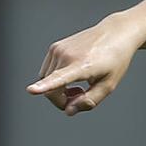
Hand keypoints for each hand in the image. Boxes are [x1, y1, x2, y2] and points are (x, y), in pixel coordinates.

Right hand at [26, 13, 144, 115]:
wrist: (115, 33)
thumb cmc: (115, 60)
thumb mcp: (108, 85)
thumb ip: (89, 101)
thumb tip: (68, 111)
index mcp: (82, 66)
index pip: (59, 78)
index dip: (44, 87)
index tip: (30, 90)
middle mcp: (67, 56)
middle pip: (51, 91)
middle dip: (62, 100)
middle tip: (80, 98)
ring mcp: (58, 50)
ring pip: (46, 81)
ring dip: (59, 90)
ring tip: (79, 87)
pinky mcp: (54, 47)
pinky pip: (47, 71)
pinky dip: (55, 79)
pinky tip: (73, 76)